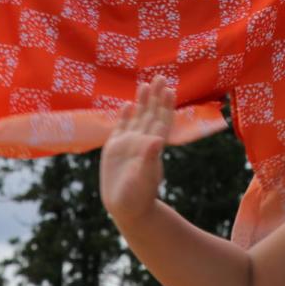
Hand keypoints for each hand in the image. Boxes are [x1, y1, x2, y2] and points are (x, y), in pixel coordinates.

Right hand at [100, 78, 174, 222]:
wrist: (126, 209)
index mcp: (151, 147)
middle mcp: (142, 142)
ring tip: (146, 84)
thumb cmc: (137, 198)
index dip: (165, 106)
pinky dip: (125, 116)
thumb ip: (149, 159)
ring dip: (142, 102)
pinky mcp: (115, 149)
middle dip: (156, 96)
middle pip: (151, 114)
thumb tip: (158, 140)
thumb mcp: (143, 179)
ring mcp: (128, 144)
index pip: (161, 121)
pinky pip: (121, 128)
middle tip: (161, 76)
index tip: (170, 89)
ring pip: (138, 118)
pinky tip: (127, 105)